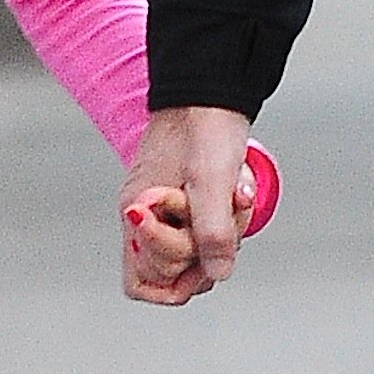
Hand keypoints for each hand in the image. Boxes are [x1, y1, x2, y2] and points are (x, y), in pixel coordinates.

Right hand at [123, 105, 251, 305]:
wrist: (211, 91)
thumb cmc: (205, 128)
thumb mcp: (211, 182)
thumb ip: (212, 233)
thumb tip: (217, 273)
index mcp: (138, 216)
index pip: (143, 283)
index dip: (175, 277)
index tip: (198, 251)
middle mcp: (147, 219)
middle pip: (174, 272)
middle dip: (206, 251)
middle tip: (223, 214)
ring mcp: (167, 211)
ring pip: (196, 253)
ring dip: (223, 233)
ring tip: (232, 198)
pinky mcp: (186, 201)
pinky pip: (208, 229)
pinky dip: (227, 218)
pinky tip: (235, 194)